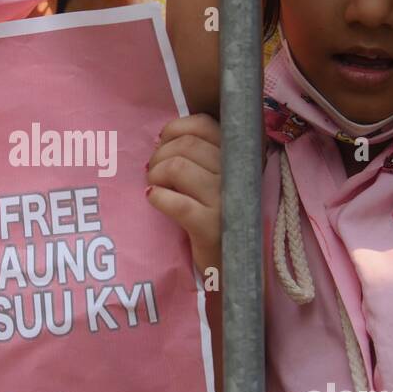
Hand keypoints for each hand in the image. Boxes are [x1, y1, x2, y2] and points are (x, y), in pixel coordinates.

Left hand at [146, 114, 221, 275]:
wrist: (231, 267)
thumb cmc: (217, 218)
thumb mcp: (216, 180)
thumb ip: (199, 155)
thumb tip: (160, 140)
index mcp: (239, 158)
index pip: (204, 124)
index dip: (175, 129)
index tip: (162, 144)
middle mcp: (237, 175)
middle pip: (186, 145)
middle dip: (159, 155)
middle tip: (153, 173)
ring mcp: (226, 201)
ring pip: (177, 167)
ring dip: (156, 175)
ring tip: (154, 187)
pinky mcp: (212, 228)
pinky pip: (177, 203)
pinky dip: (158, 198)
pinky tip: (154, 200)